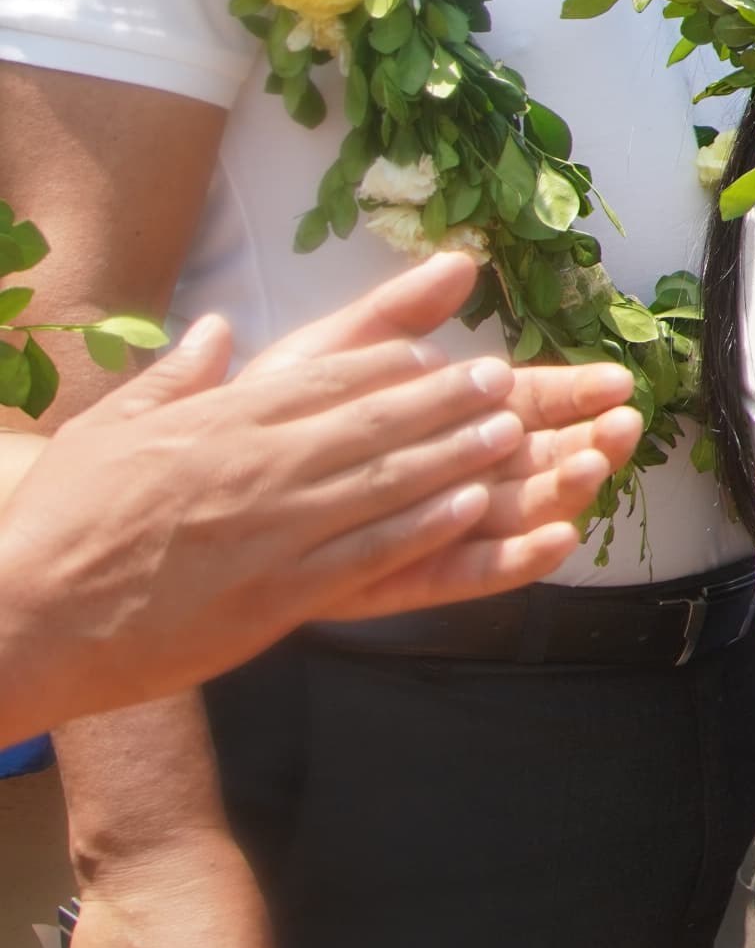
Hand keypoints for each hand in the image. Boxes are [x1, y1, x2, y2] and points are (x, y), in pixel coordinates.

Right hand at [0, 254, 642, 730]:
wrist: (21, 618)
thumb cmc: (58, 524)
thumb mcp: (109, 430)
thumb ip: (174, 378)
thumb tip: (214, 329)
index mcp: (219, 423)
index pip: (326, 378)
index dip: (392, 365)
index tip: (438, 353)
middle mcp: (256, 468)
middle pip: (374, 422)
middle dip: (447, 400)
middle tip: (502, 382)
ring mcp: (271, 532)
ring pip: (386, 483)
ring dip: (457, 456)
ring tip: (513, 436)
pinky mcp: (275, 597)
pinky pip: (369, 553)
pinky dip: (424, 527)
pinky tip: (471, 510)